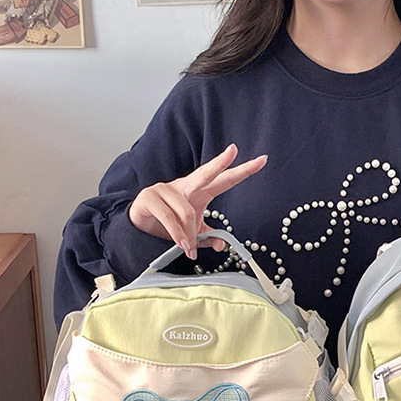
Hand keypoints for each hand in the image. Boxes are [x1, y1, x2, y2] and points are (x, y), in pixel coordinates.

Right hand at [129, 143, 267, 258]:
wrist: (140, 228)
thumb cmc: (169, 224)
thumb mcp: (194, 234)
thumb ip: (209, 238)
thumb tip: (223, 245)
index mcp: (199, 191)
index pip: (223, 180)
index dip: (241, 171)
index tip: (261, 161)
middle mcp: (185, 186)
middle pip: (206, 173)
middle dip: (220, 162)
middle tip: (233, 151)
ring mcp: (166, 189)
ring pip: (187, 212)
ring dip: (190, 235)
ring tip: (189, 249)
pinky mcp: (150, 197)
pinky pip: (169, 218)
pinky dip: (178, 235)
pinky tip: (182, 245)